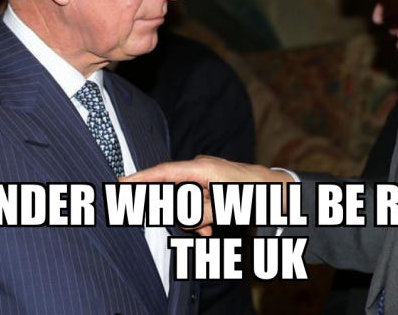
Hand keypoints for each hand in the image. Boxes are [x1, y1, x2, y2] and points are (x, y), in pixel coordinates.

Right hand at [122, 155, 293, 235]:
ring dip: (192, 218)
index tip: (121, 181)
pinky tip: (209, 227)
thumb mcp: (222, 207)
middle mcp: (200, 167)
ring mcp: (205, 174)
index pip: (164, 172)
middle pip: (173, 190)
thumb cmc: (252, 194)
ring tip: (207, 229)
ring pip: (184, 199)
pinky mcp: (210, 182)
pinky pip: (194, 199)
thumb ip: (195, 211)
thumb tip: (179, 214)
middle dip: (179, 213)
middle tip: (198, 227)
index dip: (141, 178)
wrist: (276, 191)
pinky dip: (198, 215)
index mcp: (201, 168)